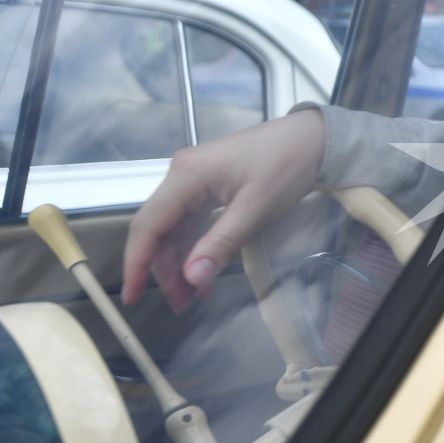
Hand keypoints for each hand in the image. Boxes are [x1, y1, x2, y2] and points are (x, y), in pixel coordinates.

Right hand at [122, 109, 326, 309]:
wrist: (313, 138)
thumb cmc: (287, 166)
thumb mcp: (256, 208)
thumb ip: (221, 243)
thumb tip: (192, 278)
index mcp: (186, 175)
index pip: (148, 224)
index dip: (137, 263)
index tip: (130, 295)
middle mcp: (181, 175)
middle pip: (159, 229)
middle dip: (165, 269)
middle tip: (180, 305)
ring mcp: (194, 180)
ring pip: (175, 229)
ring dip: (181, 262)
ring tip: (193, 297)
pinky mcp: (208, 186)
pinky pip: (192, 221)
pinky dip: (197, 248)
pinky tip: (204, 272)